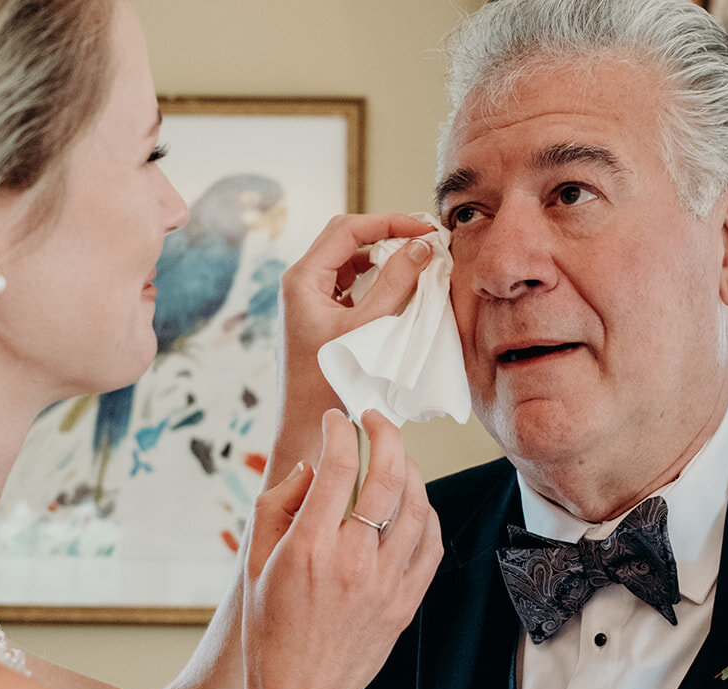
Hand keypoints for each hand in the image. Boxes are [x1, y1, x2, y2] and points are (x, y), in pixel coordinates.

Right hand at [242, 408, 441, 688]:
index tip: (337, 419)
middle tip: (375, 419)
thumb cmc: (270, 632)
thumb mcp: (254, 565)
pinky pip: (431, 544)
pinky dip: (427, 512)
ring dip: (410, 469)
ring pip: (417, 506)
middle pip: (387, 476)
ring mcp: (385, 584)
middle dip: (385, 433)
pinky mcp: (406, 603)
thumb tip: (313, 468)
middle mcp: (352, 562)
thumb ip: (277, 507)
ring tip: (395, 456)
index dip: (340, 430)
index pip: (337, 466)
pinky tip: (413, 501)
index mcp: (308, 549)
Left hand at [269, 213, 435, 478]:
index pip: (348, 229)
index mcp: (302, 279)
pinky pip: (352, 286)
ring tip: (419, 262)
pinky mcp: (321, 317)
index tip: (425, 230)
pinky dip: (378, 281)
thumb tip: (421, 248)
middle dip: (387, 234)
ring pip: (350, 262)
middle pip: (347, 240)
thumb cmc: (329, 384)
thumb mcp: (368, 329)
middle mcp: (301, 284)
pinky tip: (403, 289)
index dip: (389, 222)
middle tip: (425, 239)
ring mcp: (310, 300)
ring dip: (384, 258)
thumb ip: (395, 284)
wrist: (307, 428)